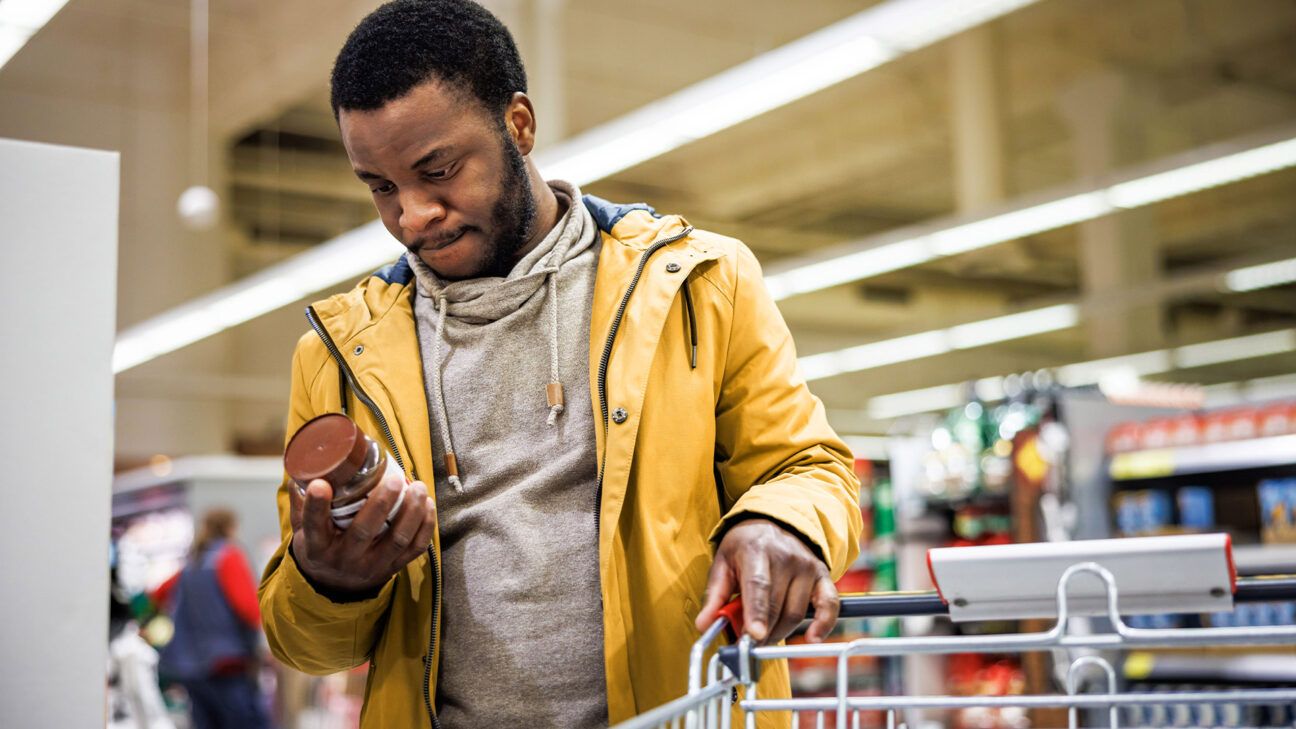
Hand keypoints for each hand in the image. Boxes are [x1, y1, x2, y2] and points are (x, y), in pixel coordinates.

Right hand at [289, 475, 436, 594]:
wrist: (334, 587)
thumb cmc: (320, 547)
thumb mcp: (303, 530)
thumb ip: (302, 501)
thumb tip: (301, 464)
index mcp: (316, 547)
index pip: (312, 526)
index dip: (316, 506)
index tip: (320, 484)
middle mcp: (344, 559)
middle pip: (363, 532)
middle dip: (381, 504)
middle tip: (394, 480)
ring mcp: (370, 566)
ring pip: (396, 541)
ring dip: (411, 513)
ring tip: (418, 487)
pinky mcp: (392, 568)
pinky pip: (414, 549)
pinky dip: (425, 526)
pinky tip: (427, 505)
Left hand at [694, 518, 838, 644]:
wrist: (776, 522)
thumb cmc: (746, 546)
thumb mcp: (723, 562)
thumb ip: (714, 595)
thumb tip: (704, 625)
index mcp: (757, 550)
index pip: (759, 585)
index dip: (757, 613)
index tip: (754, 635)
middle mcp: (787, 556)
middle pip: (777, 606)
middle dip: (762, 632)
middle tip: (748, 644)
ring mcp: (807, 566)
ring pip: (796, 613)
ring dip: (779, 632)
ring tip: (764, 635)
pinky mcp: (823, 575)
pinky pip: (829, 605)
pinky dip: (823, 625)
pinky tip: (812, 639)